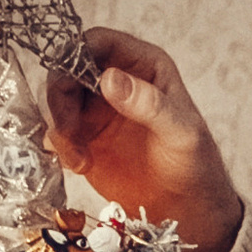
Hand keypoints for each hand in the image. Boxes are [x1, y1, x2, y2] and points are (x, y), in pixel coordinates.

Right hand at [43, 29, 242, 251]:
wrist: (187, 209)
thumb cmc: (195, 164)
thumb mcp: (181, 132)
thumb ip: (149, 104)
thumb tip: (109, 78)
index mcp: (143, 65)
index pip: (98, 42)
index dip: (76, 54)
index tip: (70, 80)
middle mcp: (115, 80)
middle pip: (67, 68)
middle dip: (60, 97)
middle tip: (68, 131)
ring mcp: (96, 108)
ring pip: (58, 100)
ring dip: (60, 127)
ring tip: (79, 160)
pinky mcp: (84, 136)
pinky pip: (57, 130)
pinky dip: (59, 146)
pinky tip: (78, 165)